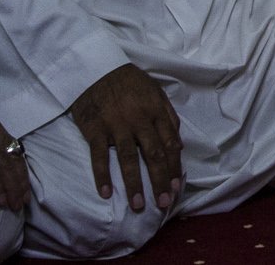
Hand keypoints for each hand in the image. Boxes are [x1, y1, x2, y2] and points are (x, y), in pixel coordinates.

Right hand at [69, 63, 180, 214]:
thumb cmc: (129, 82)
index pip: (169, 144)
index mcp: (156, 111)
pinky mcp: (95, 129)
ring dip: (134, 184)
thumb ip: (168, 117)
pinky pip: (99, 156)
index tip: (176, 188)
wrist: (96, 68)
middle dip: (160, 181)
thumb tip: (179, 145)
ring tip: (138, 205)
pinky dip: (102, 175)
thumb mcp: (155, 92)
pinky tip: (105, 193)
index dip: (173, 167)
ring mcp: (116, 125)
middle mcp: (139, 120)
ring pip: (128, 159)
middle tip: (163, 203)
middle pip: (153, 155)